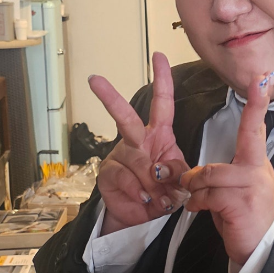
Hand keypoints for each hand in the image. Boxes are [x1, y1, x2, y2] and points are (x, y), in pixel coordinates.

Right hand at [89, 44, 191, 225]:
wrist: (143, 216)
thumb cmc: (163, 191)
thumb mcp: (179, 180)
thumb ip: (177, 172)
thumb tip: (161, 171)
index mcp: (159, 134)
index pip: (162, 103)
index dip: (162, 79)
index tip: (159, 56)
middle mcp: (137, 139)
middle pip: (125, 116)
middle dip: (109, 97)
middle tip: (94, 80)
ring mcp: (119, 155)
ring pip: (134, 158)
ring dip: (151, 181)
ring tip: (157, 196)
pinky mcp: (108, 173)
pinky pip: (124, 178)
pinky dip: (138, 192)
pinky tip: (143, 199)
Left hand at [181, 71, 273, 271]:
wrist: (262, 251)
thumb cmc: (245, 220)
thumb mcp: (238, 192)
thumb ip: (224, 175)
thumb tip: (197, 173)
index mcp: (256, 163)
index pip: (256, 127)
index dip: (258, 102)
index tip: (261, 77)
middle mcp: (258, 170)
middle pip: (223, 157)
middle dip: (200, 176)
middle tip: (191, 186)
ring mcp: (252, 186)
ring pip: (210, 176)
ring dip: (196, 192)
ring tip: (196, 203)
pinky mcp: (241, 202)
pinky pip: (209, 195)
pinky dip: (198, 204)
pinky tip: (199, 211)